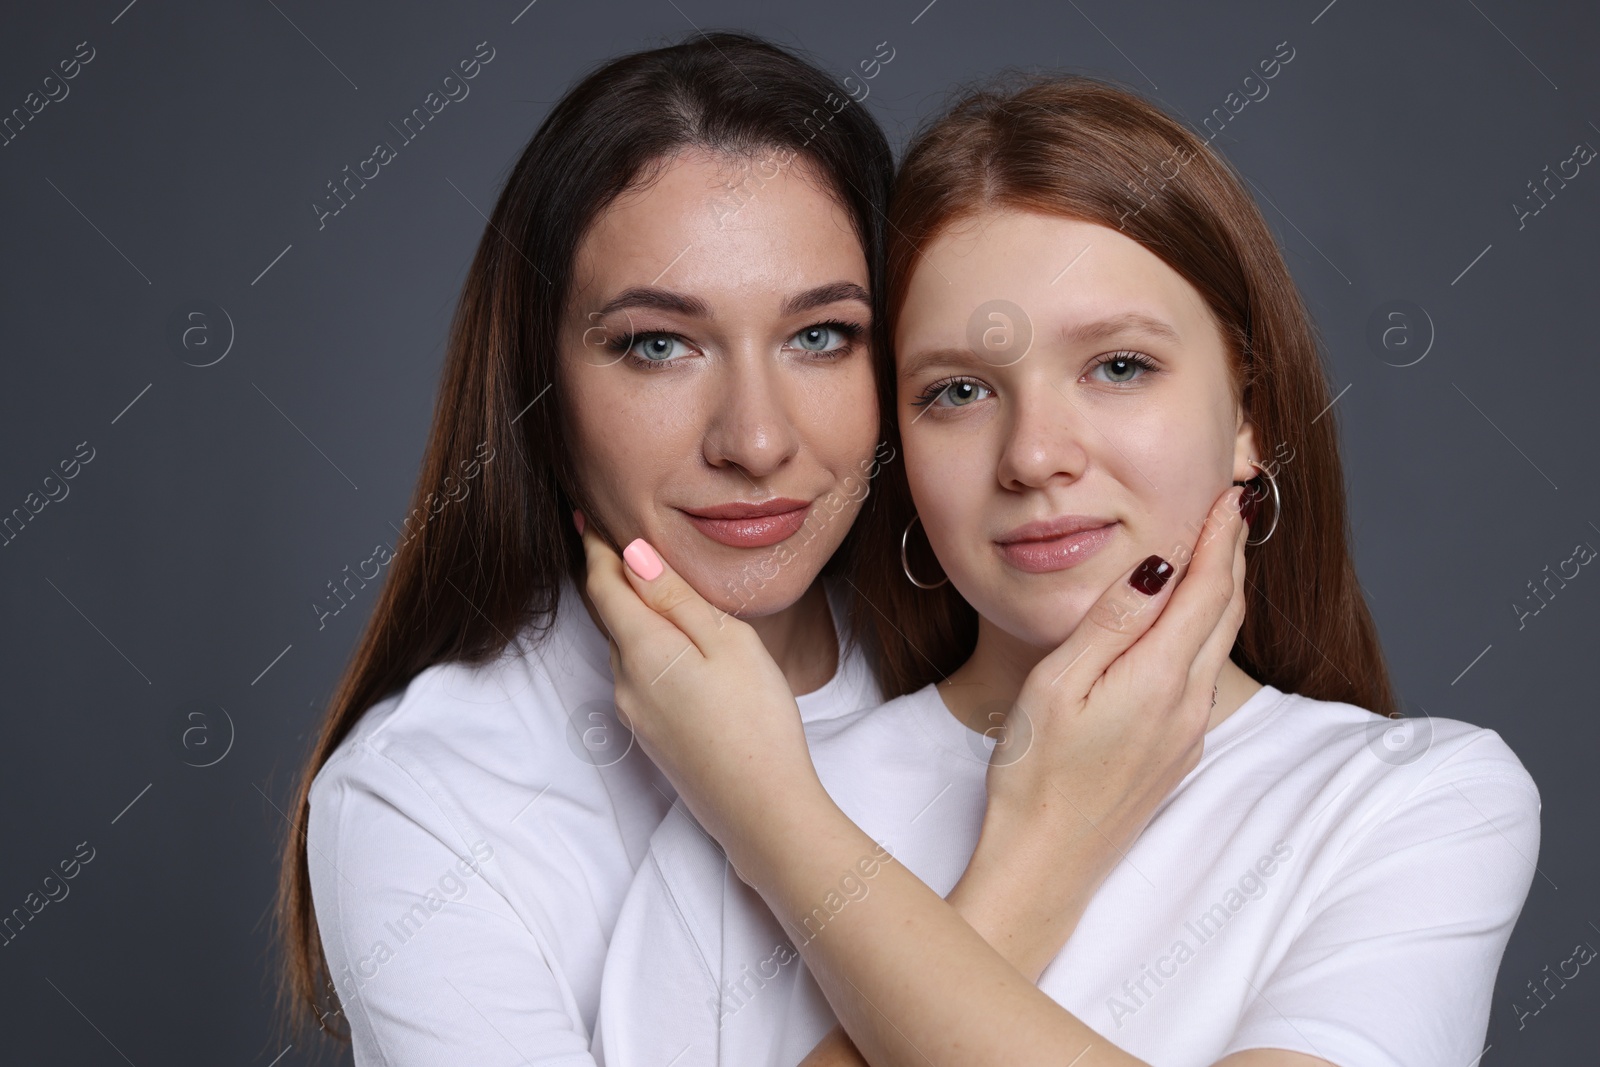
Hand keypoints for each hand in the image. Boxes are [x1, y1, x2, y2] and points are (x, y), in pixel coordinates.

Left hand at [577, 518, 822, 855]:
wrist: (762, 812)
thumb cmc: (757, 722)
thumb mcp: (728, 643)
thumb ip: (676, 598)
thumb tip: (633, 555)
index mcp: (642, 651)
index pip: (603, 586)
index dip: (596, 549)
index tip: (588, 518)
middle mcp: (625, 682)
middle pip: (611, 617)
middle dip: (615, 580)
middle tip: (621, 541)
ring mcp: (635, 715)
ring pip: (627, 649)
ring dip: (635, 618)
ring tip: (657, 590)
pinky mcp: (651, 738)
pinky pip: (640, 677)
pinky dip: (649, 650)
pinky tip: (680, 651)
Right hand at [955, 484, 1250, 975]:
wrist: (1045, 865)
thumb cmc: (1034, 776)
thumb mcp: (1058, 686)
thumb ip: (1110, 623)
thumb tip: (1157, 565)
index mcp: (1159, 678)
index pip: (1205, 588)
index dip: (1220, 535)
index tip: (1229, 491)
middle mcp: (1188, 703)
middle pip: (1226, 611)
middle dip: (1233, 552)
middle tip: (1234, 502)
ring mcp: (1186, 732)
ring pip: (1220, 643)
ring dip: (1226, 589)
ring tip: (1221, 548)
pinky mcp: (1176, 752)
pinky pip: (1205, 673)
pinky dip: (1208, 628)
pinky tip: (1190, 620)